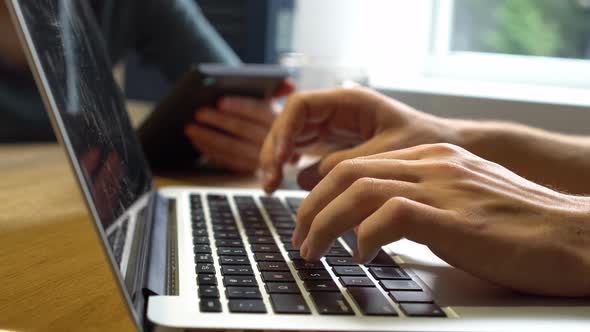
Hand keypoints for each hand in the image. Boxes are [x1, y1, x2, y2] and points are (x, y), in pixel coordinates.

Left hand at [185, 79, 294, 172]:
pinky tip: (197, 143)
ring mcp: (262, 159)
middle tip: (197, 113)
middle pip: (243, 129)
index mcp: (280, 120)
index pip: (260, 111)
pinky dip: (211, 152)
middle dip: (219, 121)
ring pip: (233, 148)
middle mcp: (274, 141)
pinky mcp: (250, 170)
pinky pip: (229, 162)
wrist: (283, 144)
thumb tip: (289, 83)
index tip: (220, 101)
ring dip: (209, 138)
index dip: (240, 106)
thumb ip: (277, 89)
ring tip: (190, 128)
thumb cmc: (268, 115)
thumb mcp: (277, 102)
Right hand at [260, 87, 461, 191]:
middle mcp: (337, 112)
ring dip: (278, 160)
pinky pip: (304, 151)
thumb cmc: (427, 141)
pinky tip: (285, 181)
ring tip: (271, 186)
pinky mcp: (336, 146)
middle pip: (290, 123)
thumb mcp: (389, 152)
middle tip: (269, 181)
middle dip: (274, 149)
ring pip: (292, 138)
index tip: (281, 159)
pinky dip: (291, 166)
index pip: (301, 106)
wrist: (448, 149)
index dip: (284, 130)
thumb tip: (304, 180)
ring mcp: (335, 129)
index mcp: (350, 103)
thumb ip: (348, 164)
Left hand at [293, 143, 589, 295]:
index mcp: (432, 158)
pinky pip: (390, 215)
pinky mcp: (454, 218)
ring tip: (312, 250)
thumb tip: (377, 222)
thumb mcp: (460, 201)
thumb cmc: (518, 226)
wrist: (572, 235)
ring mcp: (443, 187)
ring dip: (324, 223)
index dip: (324, 191)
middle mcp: (433, 164)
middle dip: (311, 206)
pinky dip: (364, 236)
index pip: (358, 163)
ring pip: (358, 190)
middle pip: (347, 173)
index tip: (310, 218)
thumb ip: (421, 201)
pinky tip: (361, 257)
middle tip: (299, 237)